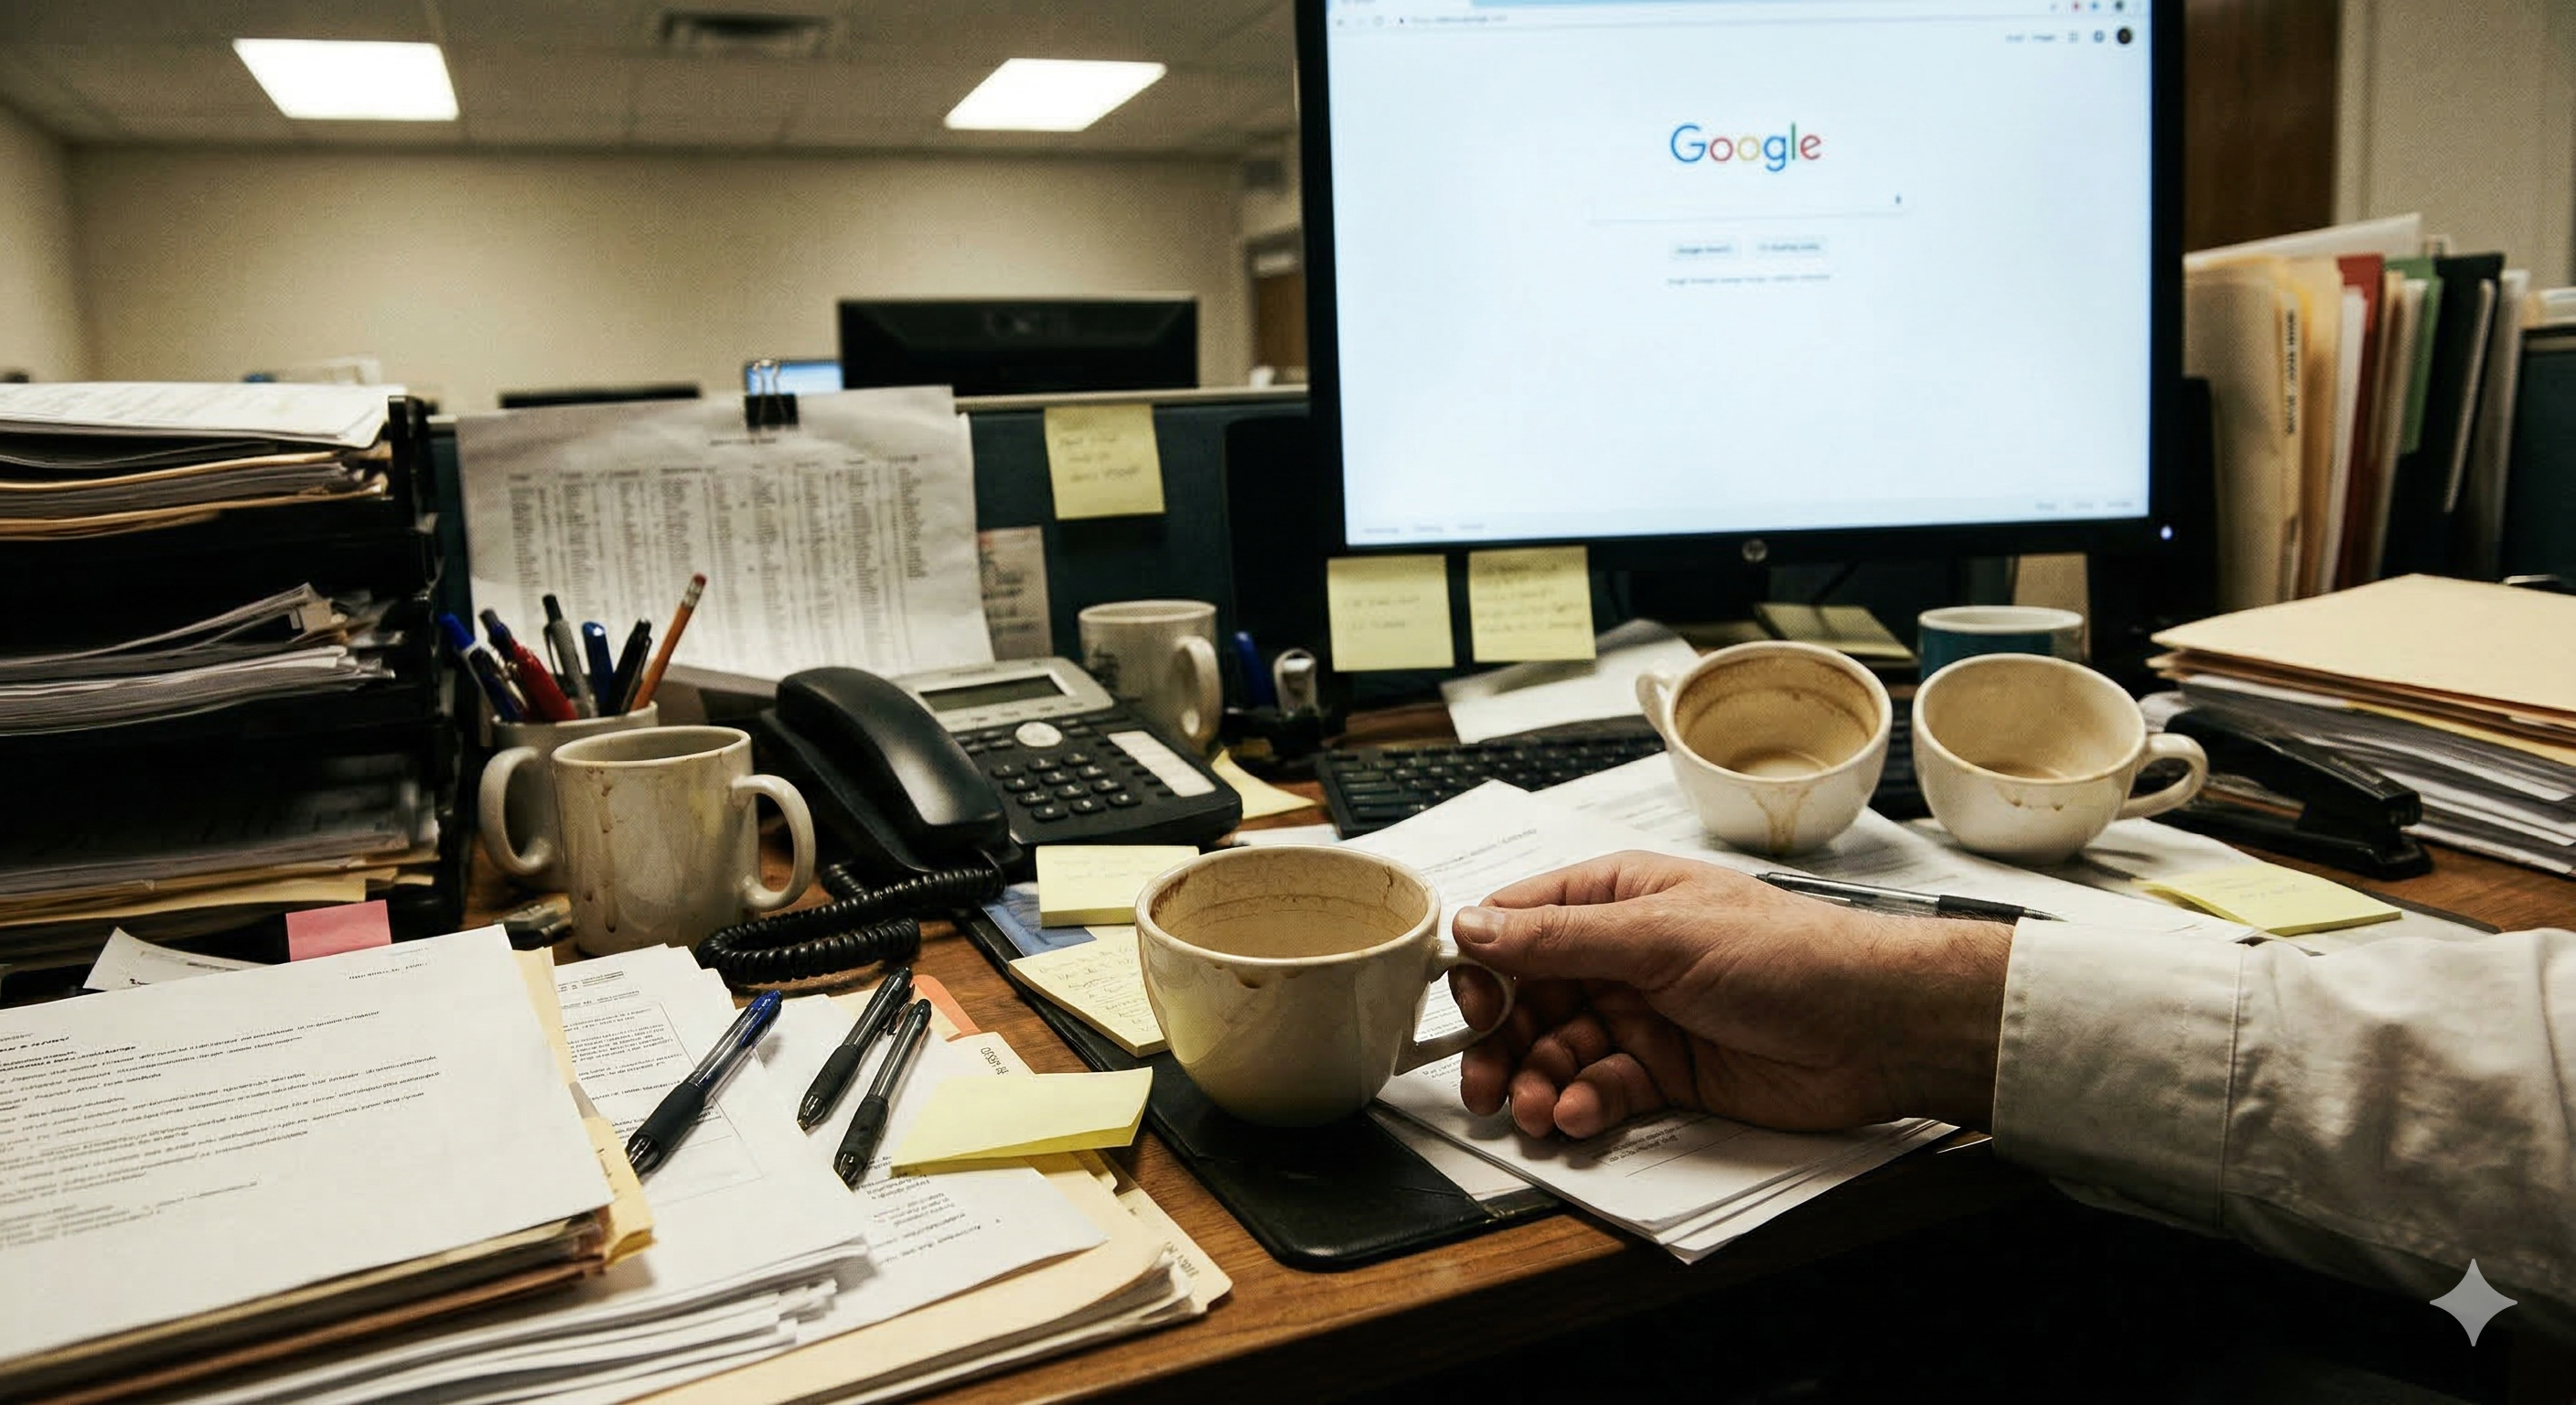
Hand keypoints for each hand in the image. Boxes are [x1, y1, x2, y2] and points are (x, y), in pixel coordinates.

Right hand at [1448, 851, 2009, 1138]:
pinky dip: (1582, 1105)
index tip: (1461, 1009)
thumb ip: (1561, 938)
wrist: (1876, 1028)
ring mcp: (1641, 1013)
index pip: (1518, 924)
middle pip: (1526, 998)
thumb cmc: (1787, 955)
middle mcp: (1620, 953)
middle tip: (1482, 1085)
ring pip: (1556, 1051)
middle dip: (1499, 1043)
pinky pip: (1599, 1088)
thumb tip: (1473, 925)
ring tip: (1536, 1111)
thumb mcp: (1662, 937)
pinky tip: (1581, 1114)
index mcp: (1615, 896)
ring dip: (1536, 1082)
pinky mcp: (1665, 1071)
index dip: (1480, 966)